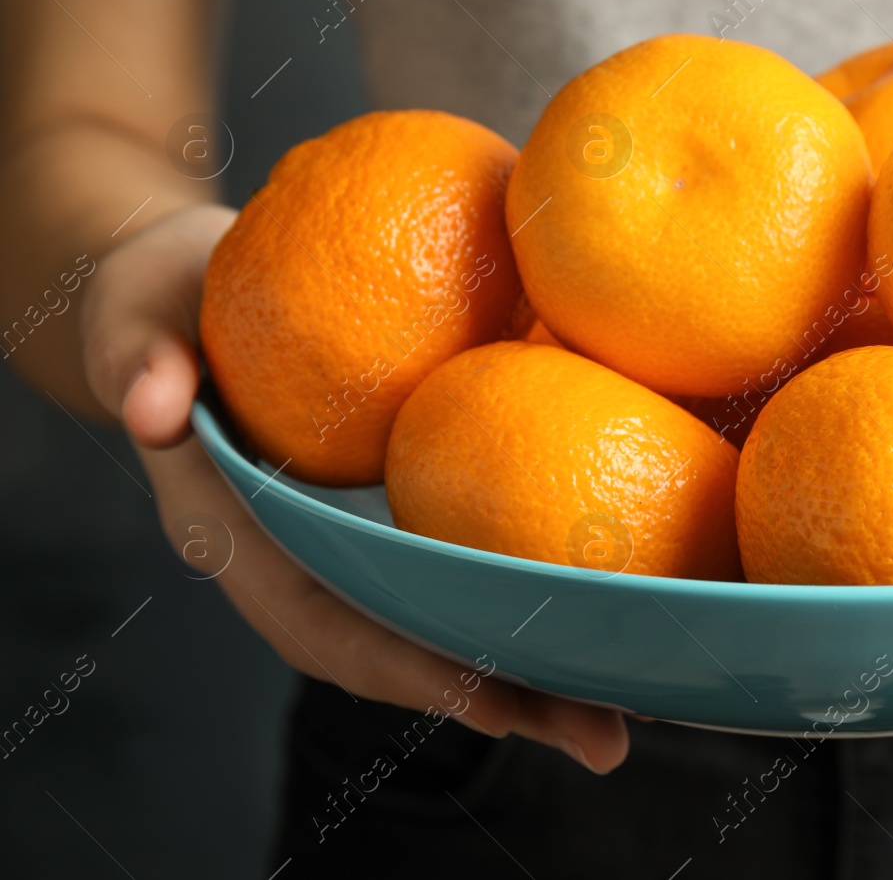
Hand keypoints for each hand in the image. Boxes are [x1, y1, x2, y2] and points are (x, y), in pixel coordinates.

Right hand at [79, 204, 630, 772]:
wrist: (189, 290)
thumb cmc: (161, 304)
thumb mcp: (133, 316)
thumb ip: (138, 359)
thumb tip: (155, 405)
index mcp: (241, 539)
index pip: (323, 626)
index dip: (406, 668)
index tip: (489, 699)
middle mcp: (308, 563)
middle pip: (405, 652)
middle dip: (499, 700)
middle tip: (602, 736)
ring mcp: (357, 547)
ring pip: (446, 625)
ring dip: (533, 674)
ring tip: (627, 710)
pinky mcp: (398, 516)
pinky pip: (464, 570)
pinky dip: (530, 601)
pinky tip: (616, 610)